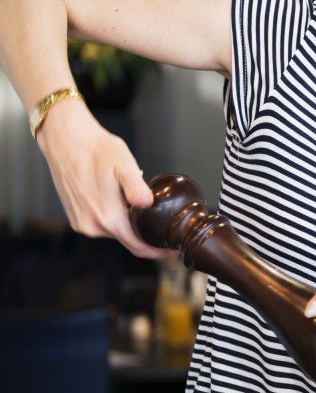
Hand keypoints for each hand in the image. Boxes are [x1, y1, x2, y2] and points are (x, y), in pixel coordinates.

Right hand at [36, 100, 174, 258]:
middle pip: (127, 239)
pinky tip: (117, 200)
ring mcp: (81, 222)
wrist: (66, 140)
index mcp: (108, 218)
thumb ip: (136, 188)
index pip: (138, 247)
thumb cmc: (96, 149)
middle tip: (160, 223)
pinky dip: (113, 217)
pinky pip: (101, 224)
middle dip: (144, 234)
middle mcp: (92, 226)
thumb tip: (147, 204)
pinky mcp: (75, 217)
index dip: (157, 252)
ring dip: (128, 222)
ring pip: (114, 231)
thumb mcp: (124, 165)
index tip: (171, 252)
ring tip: (136, 203)